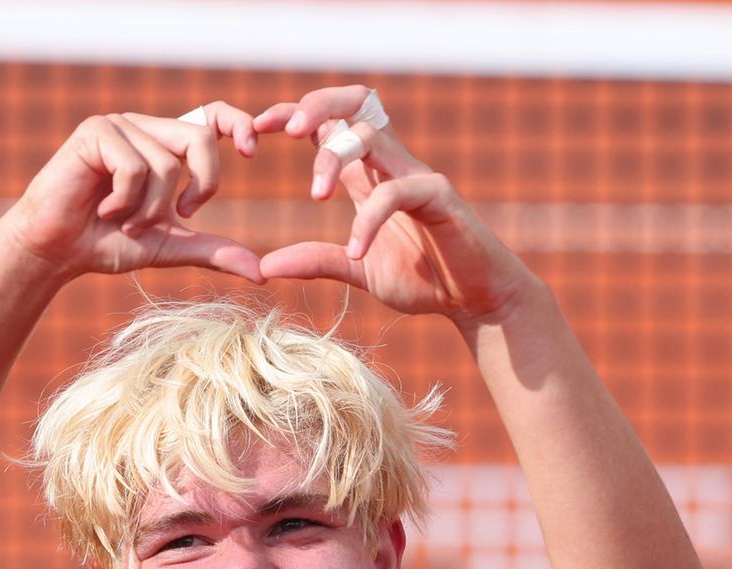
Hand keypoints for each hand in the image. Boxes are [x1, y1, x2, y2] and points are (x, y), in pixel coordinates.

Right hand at [0, 104, 263, 284]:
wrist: (56, 252)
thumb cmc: (107, 244)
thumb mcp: (169, 247)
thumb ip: (212, 251)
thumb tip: (261, 275)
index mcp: (165, 144)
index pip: (211, 116)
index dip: (237, 124)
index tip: (251, 153)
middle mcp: (145, 128)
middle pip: (199, 139)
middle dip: (200, 184)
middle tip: (181, 216)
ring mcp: (119, 126)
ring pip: (165, 164)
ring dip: (149, 208)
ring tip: (123, 220)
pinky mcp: (95, 132)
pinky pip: (134, 166)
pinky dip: (125, 200)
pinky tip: (102, 210)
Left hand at [253, 86, 539, 323]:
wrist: (475, 300)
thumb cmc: (424, 278)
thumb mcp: (357, 269)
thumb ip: (316, 260)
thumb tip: (265, 266)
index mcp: (368, 175)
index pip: (329, 123)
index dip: (292, 114)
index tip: (255, 128)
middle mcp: (390, 166)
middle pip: (352, 105)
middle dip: (315, 106)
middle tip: (284, 130)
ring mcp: (416, 176)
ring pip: (370, 136)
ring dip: (334, 157)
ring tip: (315, 195)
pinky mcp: (439, 197)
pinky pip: (396, 192)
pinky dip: (369, 219)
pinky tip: (356, 250)